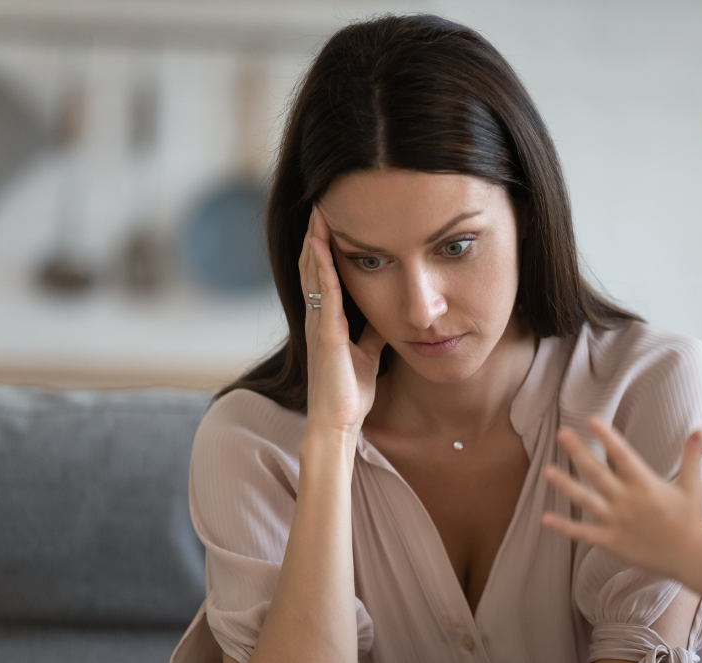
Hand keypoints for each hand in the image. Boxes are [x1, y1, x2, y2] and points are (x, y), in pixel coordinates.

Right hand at [299, 205, 385, 435]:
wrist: (338, 422)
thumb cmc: (350, 393)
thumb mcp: (368, 353)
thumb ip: (373, 333)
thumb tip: (387, 314)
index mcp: (328, 320)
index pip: (324, 274)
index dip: (325, 245)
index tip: (332, 217)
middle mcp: (318, 316)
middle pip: (313, 266)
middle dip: (317, 233)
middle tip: (322, 200)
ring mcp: (319, 323)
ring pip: (313, 272)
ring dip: (315, 240)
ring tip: (318, 210)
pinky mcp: (326, 334)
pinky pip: (323, 293)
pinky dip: (321, 267)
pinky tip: (320, 245)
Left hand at [541, 417, 701, 581]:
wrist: (690, 557)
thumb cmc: (690, 519)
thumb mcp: (693, 486)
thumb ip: (691, 457)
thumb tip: (700, 429)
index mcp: (645, 484)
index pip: (622, 455)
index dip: (607, 437)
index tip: (591, 419)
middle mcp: (627, 500)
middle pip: (597, 472)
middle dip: (578, 452)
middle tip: (562, 433)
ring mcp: (616, 521)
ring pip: (585, 500)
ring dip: (565, 485)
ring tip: (547, 471)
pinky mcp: (611, 541)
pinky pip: (583, 533)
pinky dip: (564, 527)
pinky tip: (545, 519)